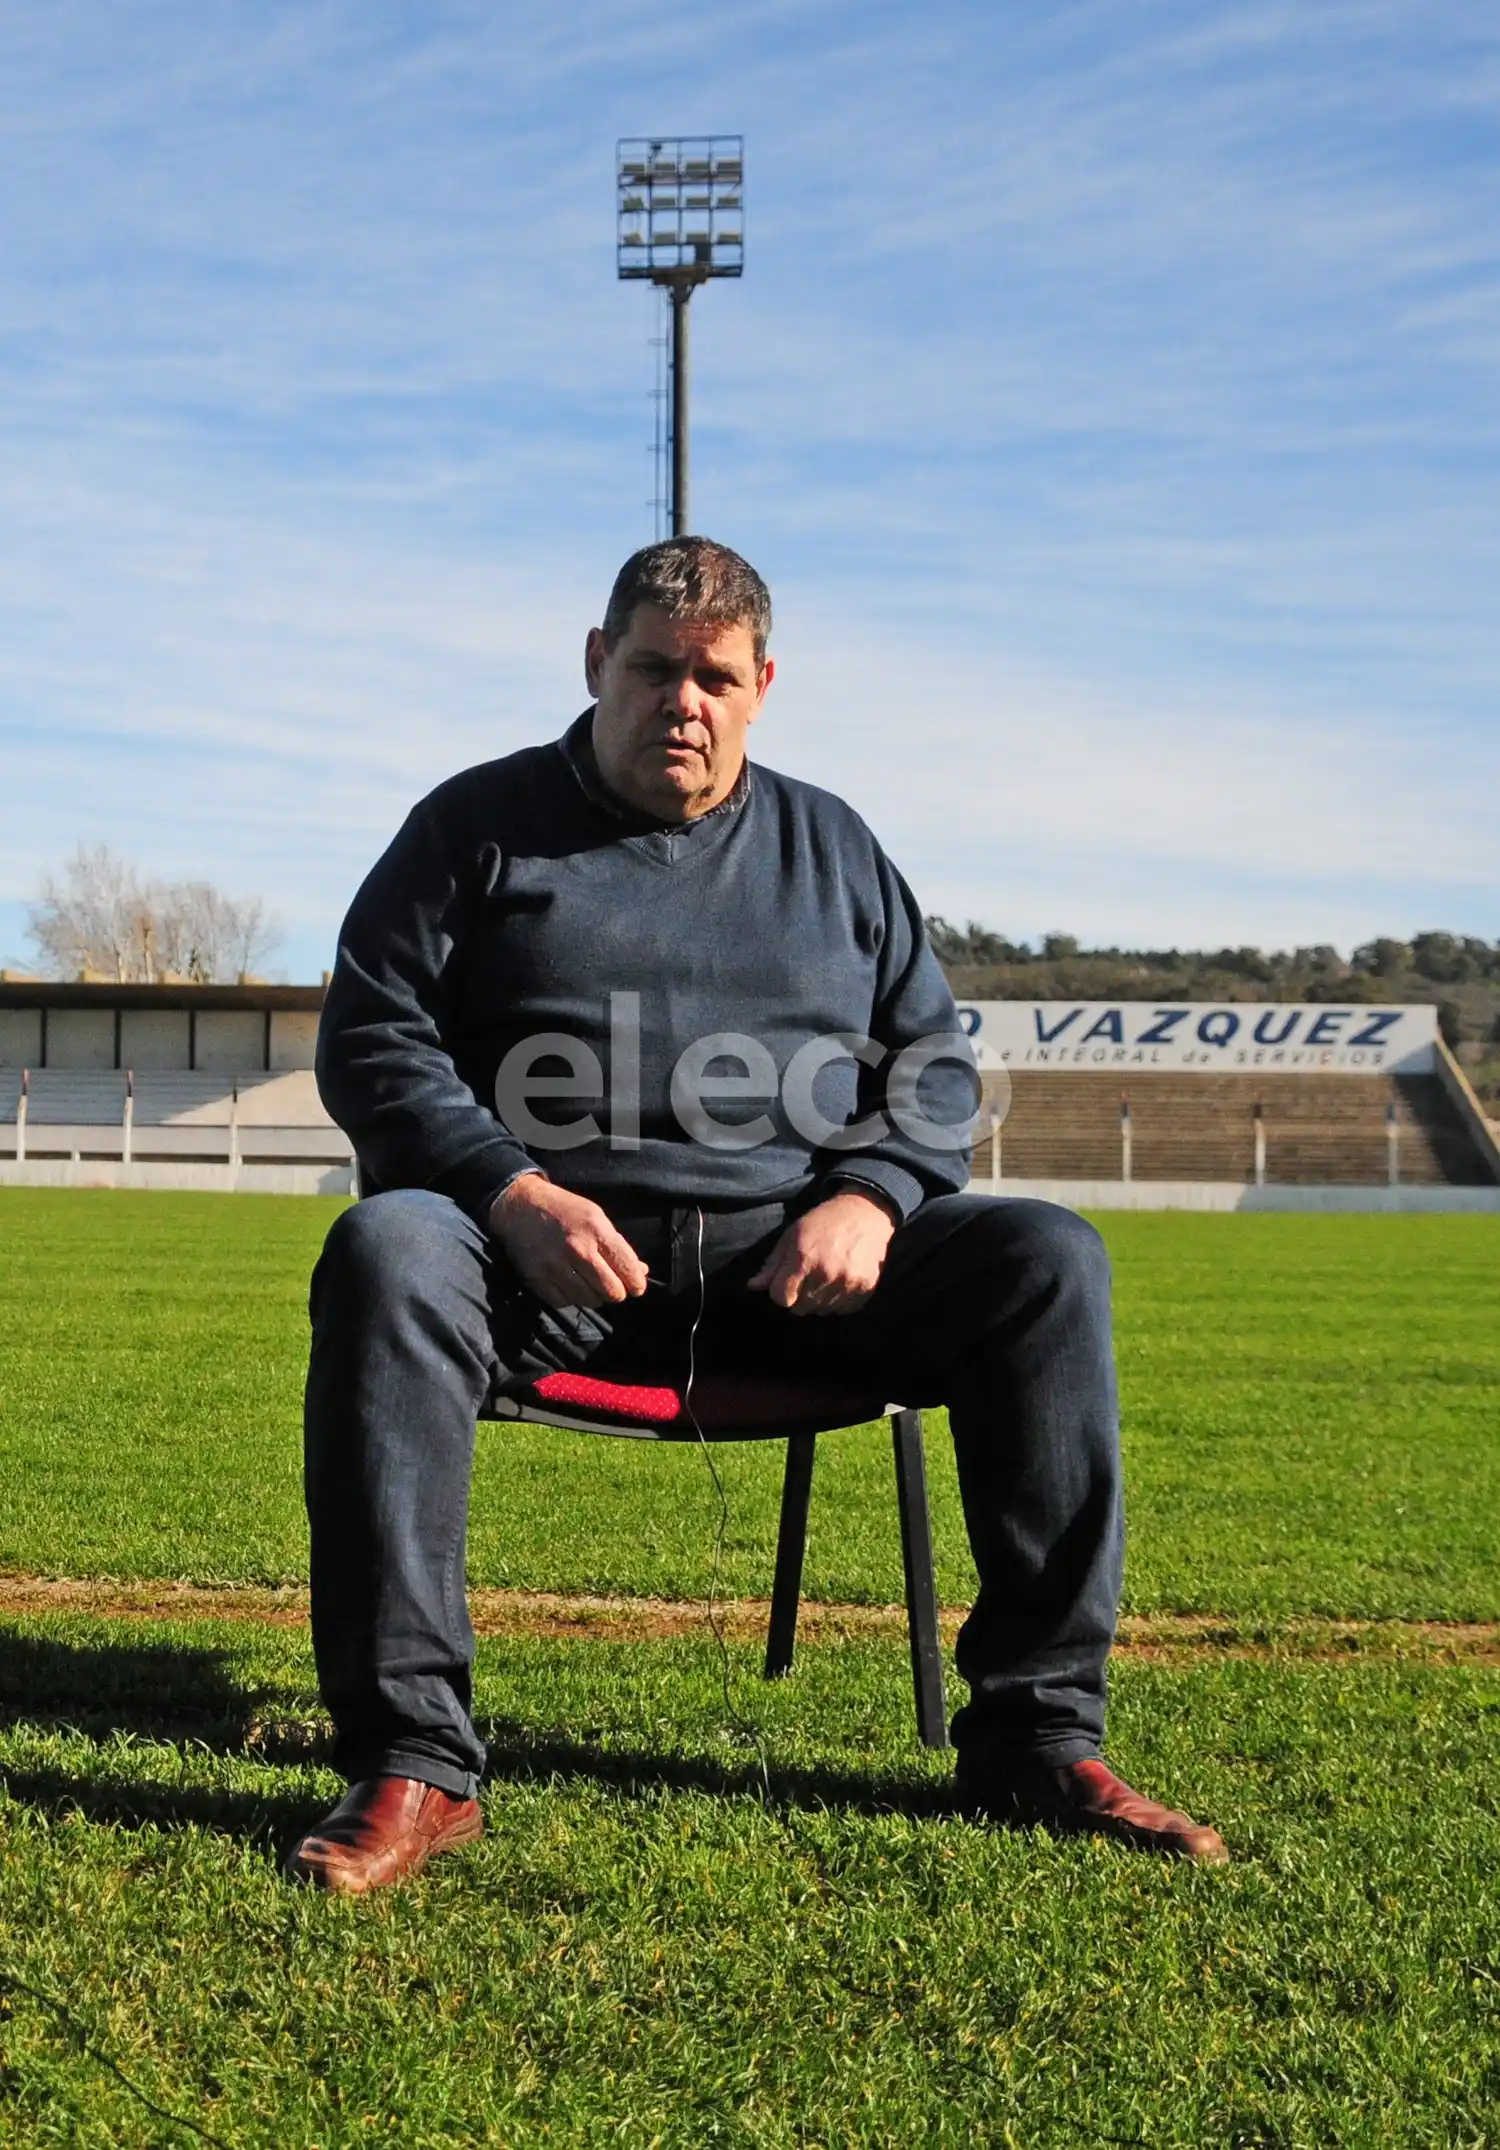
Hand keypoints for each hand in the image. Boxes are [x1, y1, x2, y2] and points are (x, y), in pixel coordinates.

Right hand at [487, 1176, 648, 1310]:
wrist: (519, 1206)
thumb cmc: (563, 1210)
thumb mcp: (596, 1216)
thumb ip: (618, 1246)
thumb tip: (641, 1271)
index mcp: (596, 1230)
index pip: (628, 1269)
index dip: (637, 1283)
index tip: (636, 1286)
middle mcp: (577, 1250)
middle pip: (612, 1292)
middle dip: (618, 1292)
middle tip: (613, 1285)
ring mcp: (555, 1266)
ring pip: (590, 1301)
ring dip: (595, 1296)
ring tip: (591, 1283)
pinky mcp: (537, 1279)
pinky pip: (565, 1303)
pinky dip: (571, 1298)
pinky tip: (571, 1284)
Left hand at [746, 1190, 896, 1316]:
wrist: (865, 1213)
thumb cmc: (823, 1222)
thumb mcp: (792, 1236)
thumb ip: (773, 1264)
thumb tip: (753, 1286)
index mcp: (803, 1258)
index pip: (781, 1298)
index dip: (780, 1292)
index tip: (786, 1282)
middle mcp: (826, 1273)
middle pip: (801, 1309)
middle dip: (799, 1296)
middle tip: (808, 1278)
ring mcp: (848, 1282)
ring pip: (822, 1311)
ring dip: (819, 1300)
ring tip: (825, 1277)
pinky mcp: (865, 1287)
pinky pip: (843, 1310)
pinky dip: (839, 1301)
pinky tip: (840, 1281)